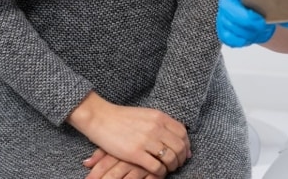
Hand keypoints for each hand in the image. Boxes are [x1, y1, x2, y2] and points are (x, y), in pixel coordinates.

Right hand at [68, 94, 190, 176]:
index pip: (183, 133)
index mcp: (160, 117)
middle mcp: (156, 128)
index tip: (184, 153)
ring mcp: (146, 140)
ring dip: (172, 166)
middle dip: (181, 158)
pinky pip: (156, 167)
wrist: (101, 118)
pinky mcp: (135, 153)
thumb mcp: (147, 115)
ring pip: (170, 158)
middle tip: (177, 164)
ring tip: (168, 169)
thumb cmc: (123, 118)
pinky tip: (158, 173)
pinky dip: (161, 172)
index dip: (186, 145)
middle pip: (179, 147)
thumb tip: (179, 138)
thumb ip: (162, 124)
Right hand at [216, 0, 287, 47]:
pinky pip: (226, 36)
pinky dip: (239, 40)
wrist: (262, 21)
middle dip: (243, 17)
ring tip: (261, 30)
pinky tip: (251, 38)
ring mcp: (226, 13)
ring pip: (228, 23)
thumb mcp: (280, 6)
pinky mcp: (225, 27)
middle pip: (228, 6)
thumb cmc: (269, 8)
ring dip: (246, 31)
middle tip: (261, 23)